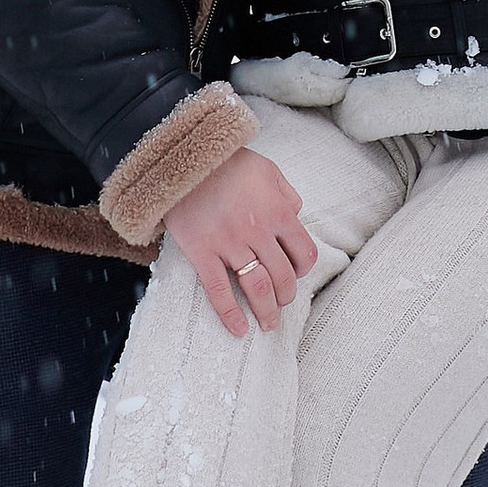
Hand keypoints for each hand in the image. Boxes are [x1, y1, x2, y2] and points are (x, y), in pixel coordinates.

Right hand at [162, 145, 319, 338]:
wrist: (183, 157)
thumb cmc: (227, 162)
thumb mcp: (267, 169)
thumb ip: (286, 193)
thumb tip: (296, 214)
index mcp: (278, 211)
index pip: (304, 253)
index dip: (303, 269)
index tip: (296, 274)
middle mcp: (257, 231)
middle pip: (282, 276)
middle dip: (286, 296)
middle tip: (281, 303)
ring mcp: (229, 244)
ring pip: (257, 287)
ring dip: (266, 310)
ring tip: (268, 323)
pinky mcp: (202, 252)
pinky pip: (219, 290)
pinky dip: (230, 314)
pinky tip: (238, 329)